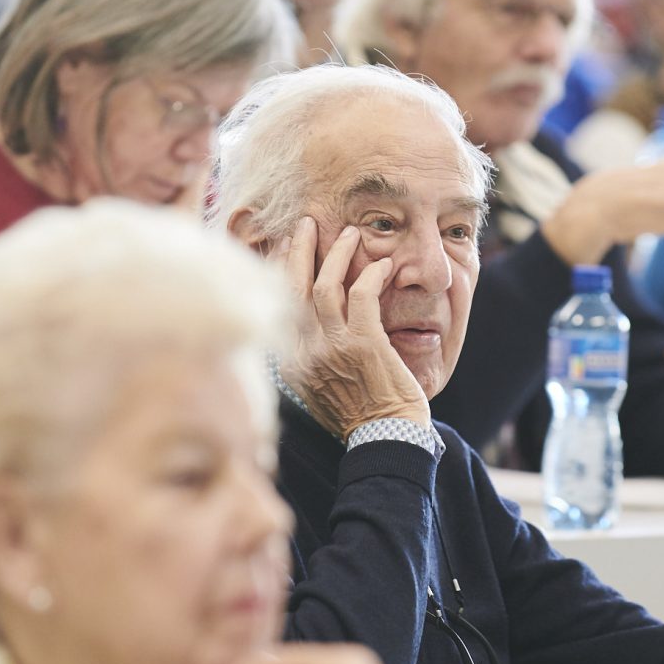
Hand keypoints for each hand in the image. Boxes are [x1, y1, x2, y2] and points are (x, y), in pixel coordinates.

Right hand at [276, 215, 429, 437]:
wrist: (385, 439)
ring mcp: (332, 346)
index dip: (283, 269)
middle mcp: (304, 351)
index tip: (289, 247)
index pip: (278, 303)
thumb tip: (305, 327)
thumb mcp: (317, 388)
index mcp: (290, 362)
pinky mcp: (363, 343)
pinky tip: (382, 265)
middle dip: (300, 249)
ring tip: (351, 234)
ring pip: (325, 284)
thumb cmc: (358, 416)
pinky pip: (362, 295)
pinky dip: (371, 274)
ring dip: (338, 253)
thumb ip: (309, 357)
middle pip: (294, 286)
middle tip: (308, 224)